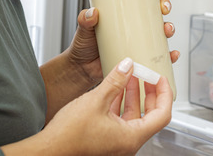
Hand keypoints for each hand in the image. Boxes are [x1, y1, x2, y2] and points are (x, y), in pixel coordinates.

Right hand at [38, 57, 172, 154]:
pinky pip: (121, 120)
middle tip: (147, 75)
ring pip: (134, 117)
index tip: (160, 78)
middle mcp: (128, 143)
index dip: (164, 93)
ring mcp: (117, 143)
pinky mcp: (107, 140)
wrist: (48, 149)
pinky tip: (114, 89)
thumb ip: (115, 81)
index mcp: (131, 137)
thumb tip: (128, 65)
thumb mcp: (96, 100)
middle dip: (150, 92)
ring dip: (134, 95)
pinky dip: (121, 103)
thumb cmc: (69, 135)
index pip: (162, 114)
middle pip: (151, 116)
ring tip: (130, 76)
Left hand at [68, 0, 179, 83]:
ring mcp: (139, 40)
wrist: (82, 70)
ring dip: (169, 28)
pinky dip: (169, 55)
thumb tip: (93, 12)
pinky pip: (160, 55)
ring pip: (161, 30)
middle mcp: (133, 24)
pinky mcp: (141, 57)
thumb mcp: (83, 28)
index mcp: (122, 11)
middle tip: (163, 8)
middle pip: (156, 10)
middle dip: (164, 5)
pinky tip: (172, 54)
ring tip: (166, 30)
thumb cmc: (83, 46)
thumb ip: (85, 19)